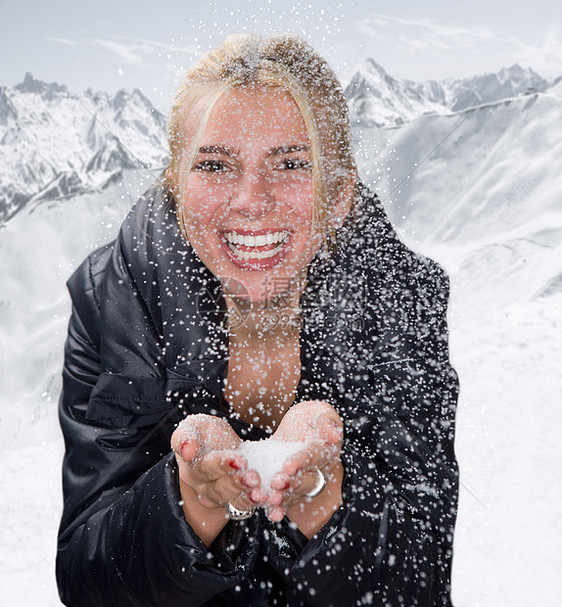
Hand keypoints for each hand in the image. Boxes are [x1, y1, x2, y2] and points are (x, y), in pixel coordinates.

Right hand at [170, 414, 259, 545]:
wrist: (218, 447)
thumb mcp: (193, 427)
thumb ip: (184, 435)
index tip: (238, 459)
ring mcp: (221, 497)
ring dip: (247, 494)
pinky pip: (245, 506)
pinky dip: (255, 502)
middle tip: (253, 476)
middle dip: (238, 482)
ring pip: (233, 500)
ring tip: (259, 488)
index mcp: (193, 469)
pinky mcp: (236, 501)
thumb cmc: (204, 434)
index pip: (206, 468)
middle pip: (221, 488)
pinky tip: (265, 496)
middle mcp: (205, 488)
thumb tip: (187, 449)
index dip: (222, 464)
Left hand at [263, 401, 343, 535]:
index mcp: (325, 450)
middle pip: (306, 480)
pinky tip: (271, 514)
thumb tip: (334, 435)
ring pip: (296, 493)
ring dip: (284, 498)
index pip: (314, 456)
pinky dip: (278, 508)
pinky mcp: (288, 487)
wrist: (300, 427)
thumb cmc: (312, 418)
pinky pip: (285, 500)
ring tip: (271, 500)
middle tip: (276, 484)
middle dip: (292, 483)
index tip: (288, 466)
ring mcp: (302, 481)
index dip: (302, 461)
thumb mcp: (321, 412)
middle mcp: (317, 470)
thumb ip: (327, 421)